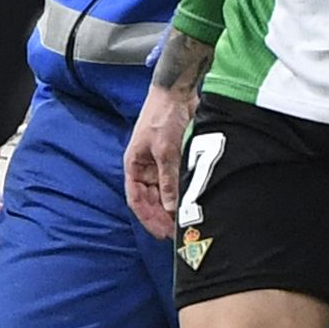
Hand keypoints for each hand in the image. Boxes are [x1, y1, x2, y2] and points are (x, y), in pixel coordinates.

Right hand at [125, 81, 194, 239]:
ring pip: (166, 194)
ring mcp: (161, 165)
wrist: (177, 92)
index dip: (148, 218)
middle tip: (180, 233)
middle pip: (152, 200)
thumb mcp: (164, 150)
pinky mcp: (176, 160)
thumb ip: (168, 180)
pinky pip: (178, 182)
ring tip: (189, 221)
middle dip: (163, 217)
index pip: (137, 200)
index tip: (162, 234)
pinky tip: (194, 203)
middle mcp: (146, 169)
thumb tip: (172, 208)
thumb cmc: (162, 117)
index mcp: (134, 166)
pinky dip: (184, 194)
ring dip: (174, 207)